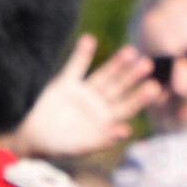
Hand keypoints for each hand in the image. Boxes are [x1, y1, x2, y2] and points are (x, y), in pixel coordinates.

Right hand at [10, 35, 157, 158]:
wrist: (31, 139)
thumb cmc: (59, 147)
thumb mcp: (82, 146)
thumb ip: (104, 139)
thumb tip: (127, 130)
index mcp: (106, 120)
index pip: (127, 106)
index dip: (140, 97)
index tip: (154, 86)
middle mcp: (98, 104)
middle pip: (119, 88)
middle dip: (132, 76)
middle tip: (148, 63)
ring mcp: (83, 93)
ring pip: (103, 76)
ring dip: (115, 64)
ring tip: (130, 51)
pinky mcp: (64, 84)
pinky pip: (75, 67)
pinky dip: (82, 54)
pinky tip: (90, 39)